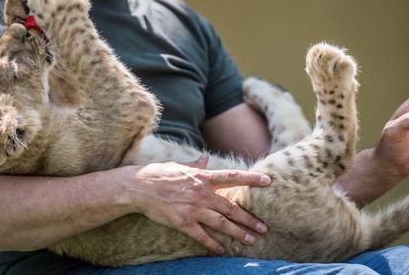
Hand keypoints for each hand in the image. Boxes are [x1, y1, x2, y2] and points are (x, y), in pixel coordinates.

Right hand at [128, 156, 270, 253]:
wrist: (140, 187)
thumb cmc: (160, 174)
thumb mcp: (180, 166)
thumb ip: (196, 165)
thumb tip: (205, 159)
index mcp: (203, 177)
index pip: (233, 177)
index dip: (252, 178)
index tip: (268, 181)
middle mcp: (202, 193)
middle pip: (231, 207)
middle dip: (249, 219)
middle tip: (264, 228)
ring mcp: (193, 209)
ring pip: (221, 223)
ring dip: (237, 233)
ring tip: (250, 240)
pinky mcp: (183, 222)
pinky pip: (202, 236)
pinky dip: (213, 244)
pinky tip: (222, 250)